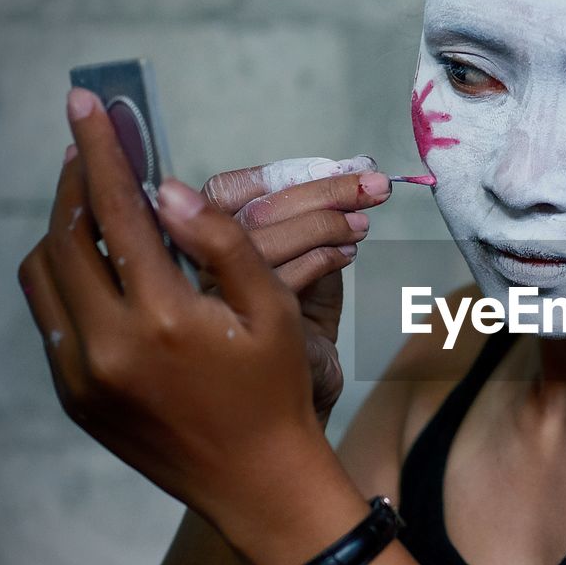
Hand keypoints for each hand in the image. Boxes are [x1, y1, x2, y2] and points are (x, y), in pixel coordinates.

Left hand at [17, 89, 349, 532]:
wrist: (258, 482)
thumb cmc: (276, 391)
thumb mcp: (273, 310)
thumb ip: (221, 242)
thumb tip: (167, 190)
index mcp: (164, 319)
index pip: (116, 211)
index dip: (101, 150)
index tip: (85, 104)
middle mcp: (109, 347)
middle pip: (63, 238)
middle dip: (75, 184)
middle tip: (93, 152)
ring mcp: (83, 377)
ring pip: (43, 279)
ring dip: (62, 233)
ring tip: (97, 210)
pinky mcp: (75, 398)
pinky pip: (53, 321)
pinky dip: (68, 283)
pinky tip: (104, 273)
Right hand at [200, 156, 391, 424]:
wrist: (299, 398)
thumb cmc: (298, 328)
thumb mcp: (309, 261)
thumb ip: (318, 217)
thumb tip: (356, 168)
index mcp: (197, 239)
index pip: (231, 190)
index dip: (289, 175)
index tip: (346, 166)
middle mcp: (190, 265)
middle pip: (251, 208)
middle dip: (322, 191)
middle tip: (375, 186)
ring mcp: (208, 297)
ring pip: (262, 236)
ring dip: (325, 222)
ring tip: (363, 224)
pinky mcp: (235, 325)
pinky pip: (279, 275)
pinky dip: (321, 258)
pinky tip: (347, 255)